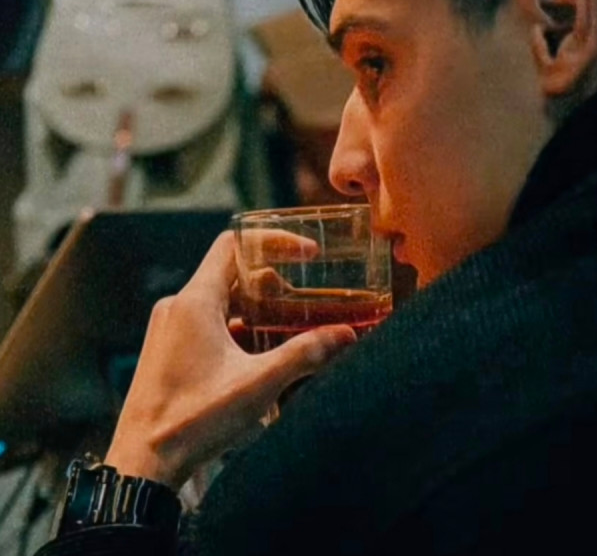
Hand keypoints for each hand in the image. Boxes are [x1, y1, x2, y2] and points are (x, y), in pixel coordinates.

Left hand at [104, 230, 355, 490]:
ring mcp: (171, 328)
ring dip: (256, 308)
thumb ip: (304, 354)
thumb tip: (345, 335)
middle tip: (304, 302)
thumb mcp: (258, 384)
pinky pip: (208, 323)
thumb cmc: (193, 421)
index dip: (273, 241)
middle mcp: (178, 307)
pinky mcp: (169, 349)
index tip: (307, 253)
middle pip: (232, 273)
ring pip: (221, 300)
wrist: (141, 465)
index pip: (234, 244)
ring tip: (288, 329)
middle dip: (273, 283)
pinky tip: (259, 355)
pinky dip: (237, 327)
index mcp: (195, 302)